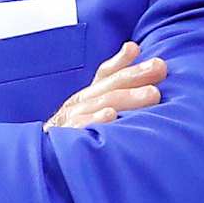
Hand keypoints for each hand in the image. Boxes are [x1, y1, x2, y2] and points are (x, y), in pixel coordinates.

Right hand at [45, 41, 167, 130]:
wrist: (43, 156)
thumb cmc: (75, 129)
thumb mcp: (93, 103)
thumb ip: (113, 78)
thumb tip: (132, 46)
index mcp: (88, 95)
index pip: (107, 74)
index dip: (125, 61)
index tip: (147, 54)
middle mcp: (80, 103)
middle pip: (110, 86)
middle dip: (136, 76)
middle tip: (160, 68)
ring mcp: (72, 118)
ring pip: (103, 103)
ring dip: (128, 97)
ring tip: (153, 93)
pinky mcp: (66, 136)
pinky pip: (81, 126)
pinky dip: (95, 120)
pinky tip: (111, 115)